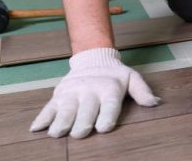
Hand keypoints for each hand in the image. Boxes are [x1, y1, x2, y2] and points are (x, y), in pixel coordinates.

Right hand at [30, 47, 160, 138]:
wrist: (94, 58)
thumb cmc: (116, 75)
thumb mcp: (132, 78)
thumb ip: (142, 91)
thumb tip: (155, 103)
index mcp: (109, 88)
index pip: (109, 104)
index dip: (106, 115)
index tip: (103, 128)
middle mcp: (90, 90)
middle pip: (86, 108)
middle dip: (82, 121)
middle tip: (80, 133)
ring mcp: (72, 93)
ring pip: (66, 108)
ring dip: (60, 121)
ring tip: (57, 133)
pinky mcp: (59, 95)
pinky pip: (49, 107)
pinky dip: (42, 117)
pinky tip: (36, 128)